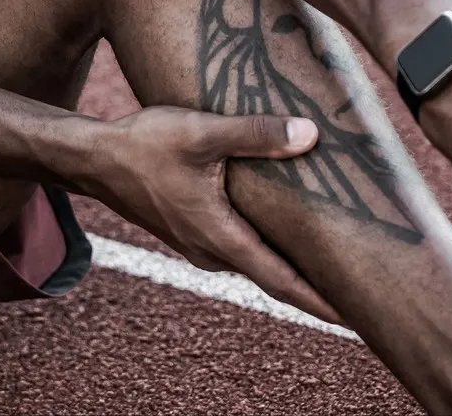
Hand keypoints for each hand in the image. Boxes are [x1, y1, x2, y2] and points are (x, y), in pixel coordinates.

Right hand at [80, 106, 340, 324]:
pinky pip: (237, 248)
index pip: (281, 280)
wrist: (92, 160)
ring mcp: (198, 244)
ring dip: (288, 264)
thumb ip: (255, 134)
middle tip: (359, 288)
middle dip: (315, 285)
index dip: (321, 301)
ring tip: (329, 259)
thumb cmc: (142, 147)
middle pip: (273, 277)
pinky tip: (280, 227)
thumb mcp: (201, 133)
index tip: (358, 318)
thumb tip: (309, 134)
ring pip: (254, 262)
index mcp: (219, 236)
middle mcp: (211, 250)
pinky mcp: (189, 231)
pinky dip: (265, 247)